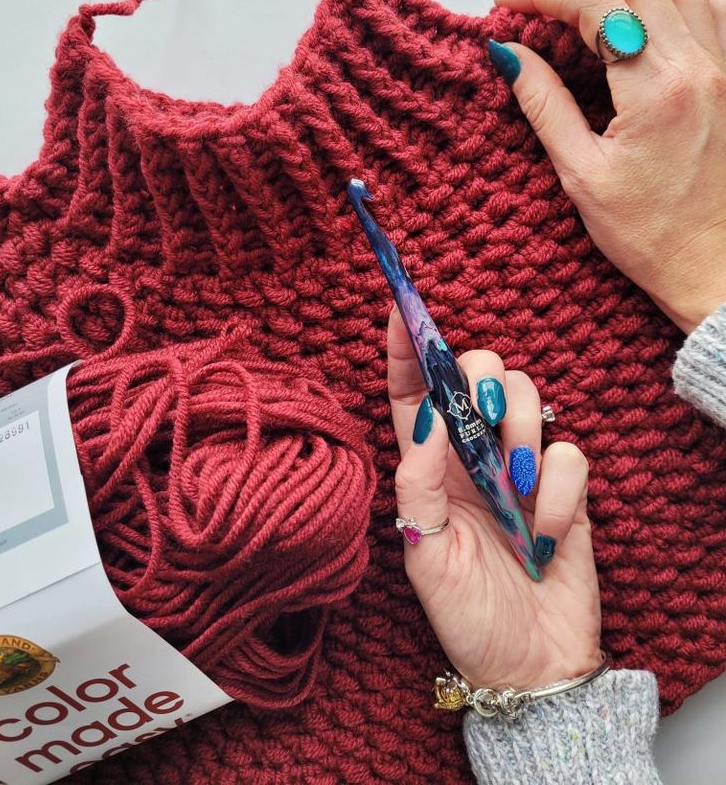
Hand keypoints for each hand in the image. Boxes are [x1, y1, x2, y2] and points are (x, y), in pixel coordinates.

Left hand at [388, 308, 600, 689]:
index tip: (401, 306)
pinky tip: (543, 535)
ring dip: (524, 434)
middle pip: (477, 372)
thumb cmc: (466, 615)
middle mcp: (472, 455)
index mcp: (428, 464)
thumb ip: (416, 483)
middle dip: (482, 381)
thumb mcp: (425, 554)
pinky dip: (558, 493)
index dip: (407, 348)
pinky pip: (570, 453)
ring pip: (529, 395)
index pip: (412, 392)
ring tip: (514, 491)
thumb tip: (426, 417)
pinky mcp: (564, 486)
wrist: (529, 666)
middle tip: (486, 421)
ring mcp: (520, 466)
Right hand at [490, 0, 725, 333]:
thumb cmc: (650, 235)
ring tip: (597, 22)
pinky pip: (718, 8)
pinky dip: (679, 1)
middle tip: (543, 18)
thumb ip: (544, 105)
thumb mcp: (582, 175)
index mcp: (657, 94)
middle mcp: (701, 69)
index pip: (597, 5)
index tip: (509, 2)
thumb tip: (509, 54)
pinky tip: (651, 26)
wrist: (713, 266)